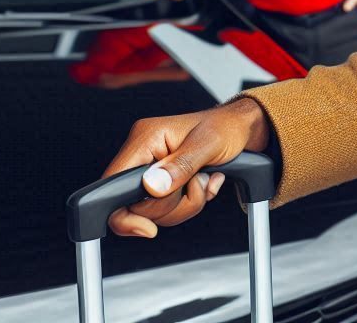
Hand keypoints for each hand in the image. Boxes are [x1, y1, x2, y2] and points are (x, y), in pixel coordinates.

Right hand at [104, 98, 270, 238]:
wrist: (243, 129)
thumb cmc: (226, 127)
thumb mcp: (208, 143)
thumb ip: (180, 166)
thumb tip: (152, 187)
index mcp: (146, 138)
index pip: (114, 183)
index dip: (124, 213)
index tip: (148, 230)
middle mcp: (144, 155)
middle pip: (135, 207)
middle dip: (173, 203)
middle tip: (197, 182)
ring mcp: (154, 170)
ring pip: (155, 213)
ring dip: (187, 203)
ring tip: (205, 179)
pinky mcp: (164, 182)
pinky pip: (169, 209)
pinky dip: (191, 202)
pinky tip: (206, 182)